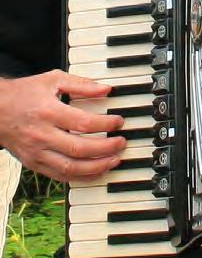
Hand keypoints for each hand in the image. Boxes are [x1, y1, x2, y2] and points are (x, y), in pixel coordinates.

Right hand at [0, 70, 125, 180]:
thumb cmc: (24, 93)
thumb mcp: (53, 80)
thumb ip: (81, 85)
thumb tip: (106, 89)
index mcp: (49, 112)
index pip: (83, 123)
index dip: (105, 124)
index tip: (119, 122)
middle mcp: (42, 135)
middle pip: (79, 148)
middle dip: (105, 148)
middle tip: (121, 143)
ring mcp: (37, 153)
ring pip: (70, 168)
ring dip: (96, 167)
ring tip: (114, 161)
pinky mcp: (34, 164)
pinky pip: (59, 176)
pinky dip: (80, 177)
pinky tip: (95, 171)